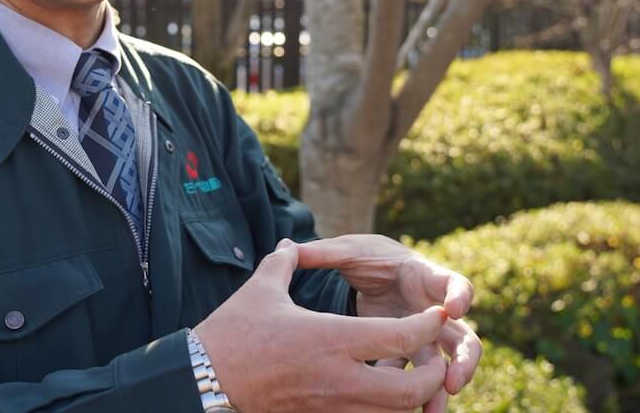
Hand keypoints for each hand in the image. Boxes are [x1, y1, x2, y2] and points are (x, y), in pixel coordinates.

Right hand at [194, 240, 451, 412]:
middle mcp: (340, 377)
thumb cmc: (234, 331)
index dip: (426, 325)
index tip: (434, 314)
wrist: (205, 380)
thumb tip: (290, 244)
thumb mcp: (262, 288)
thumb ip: (285, 262)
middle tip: (435, 359)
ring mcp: (332, 406)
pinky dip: (383, 411)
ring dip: (410, 399)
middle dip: (432, 376)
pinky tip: (378, 396)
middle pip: (410, 390)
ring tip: (414, 380)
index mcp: (333, 338)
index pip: (401, 335)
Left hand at [295, 234, 481, 402]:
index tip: (453, 308)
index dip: (458, 295)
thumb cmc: (369, 258)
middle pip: (462, 336)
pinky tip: (403, 410)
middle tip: (453, 379)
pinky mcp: (412, 353)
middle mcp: (433, 309)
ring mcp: (426, 335)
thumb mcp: (348, 251)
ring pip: (445, 364)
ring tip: (433, 410)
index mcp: (424, 277)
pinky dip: (414, 393)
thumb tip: (288, 246)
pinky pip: (417, 376)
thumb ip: (324, 252)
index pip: (453, 284)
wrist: (377, 271)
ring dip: (441, 386)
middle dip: (464, 359)